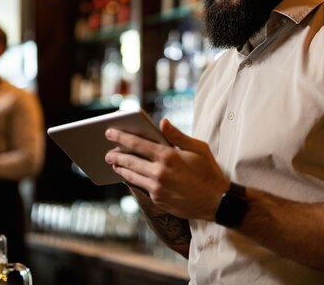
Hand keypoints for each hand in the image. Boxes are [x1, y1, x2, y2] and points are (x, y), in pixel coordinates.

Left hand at [105, 118, 229, 220]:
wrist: (216, 202)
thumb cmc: (208, 171)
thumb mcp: (198, 148)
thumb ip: (177, 135)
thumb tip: (162, 122)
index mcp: (168, 156)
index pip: (137, 144)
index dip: (121, 137)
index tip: (109, 132)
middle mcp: (159, 173)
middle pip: (129, 161)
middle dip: (115, 155)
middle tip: (107, 152)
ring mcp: (157, 188)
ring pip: (131, 176)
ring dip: (120, 168)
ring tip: (114, 163)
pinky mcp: (158, 200)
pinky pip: (140, 187)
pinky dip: (132, 179)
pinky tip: (129, 175)